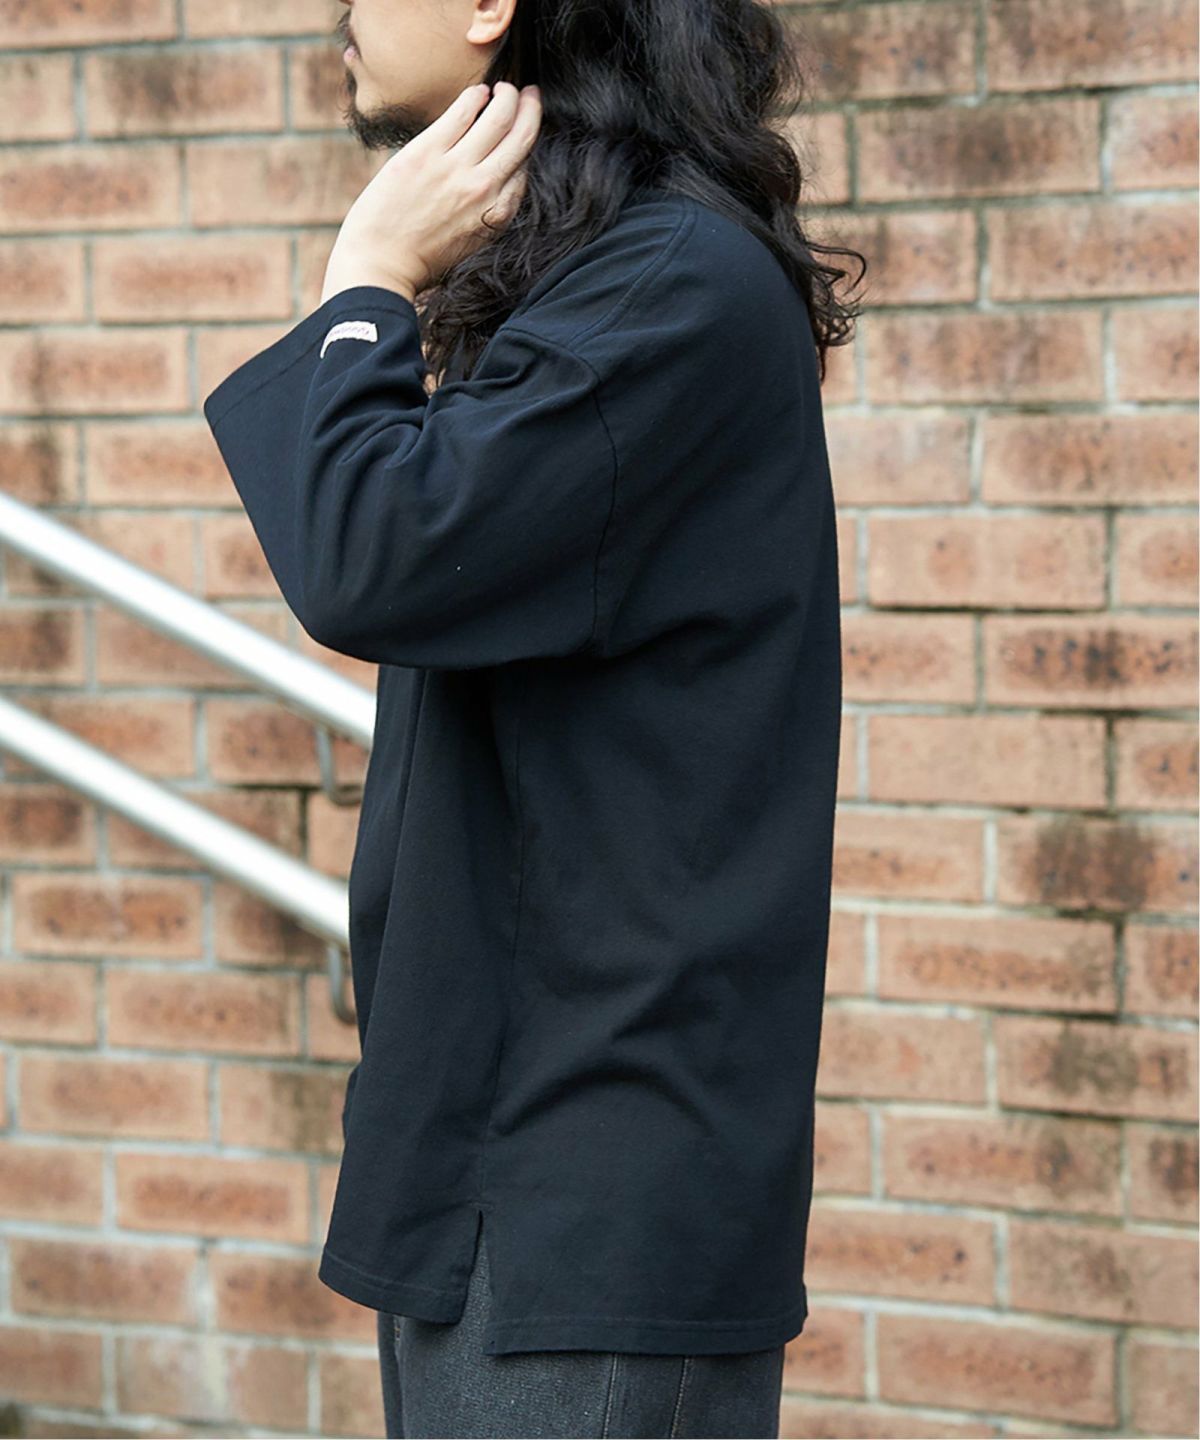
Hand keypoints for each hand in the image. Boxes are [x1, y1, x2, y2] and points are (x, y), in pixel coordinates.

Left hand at [321, 80, 542, 305]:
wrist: (379, 266)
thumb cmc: (421, 261)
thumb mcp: (471, 244)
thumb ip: (489, 212)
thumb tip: (499, 180)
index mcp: (498, 215)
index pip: (524, 168)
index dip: (527, 144)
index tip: (526, 128)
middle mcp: (485, 189)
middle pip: (522, 137)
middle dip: (531, 110)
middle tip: (531, 94)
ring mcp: (456, 168)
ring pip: (498, 118)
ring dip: (507, 96)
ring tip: (505, 88)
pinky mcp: (427, 152)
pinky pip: (462, 112)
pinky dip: (475, 97)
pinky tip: (478, 92)